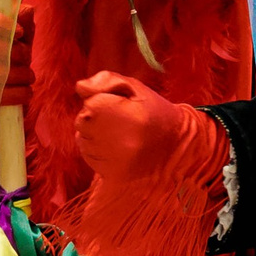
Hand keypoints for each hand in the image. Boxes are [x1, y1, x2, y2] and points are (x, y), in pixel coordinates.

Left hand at [74, 71, 198, 180]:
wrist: (175, 146)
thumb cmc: (154, 111)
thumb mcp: (136, 87)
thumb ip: (106, 81)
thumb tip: (80, 87)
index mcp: (127, 115)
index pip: (89, 103)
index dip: (101, 100)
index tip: (120, 105)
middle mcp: (119, 141)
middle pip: (82, 121)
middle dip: (95, 116)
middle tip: (119, 119)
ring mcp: (114, 161)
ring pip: (83, 138)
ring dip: (94, 133)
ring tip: (119, 133)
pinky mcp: (111, 174)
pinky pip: (87, 154)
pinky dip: (94, 148)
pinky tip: (114, 146)